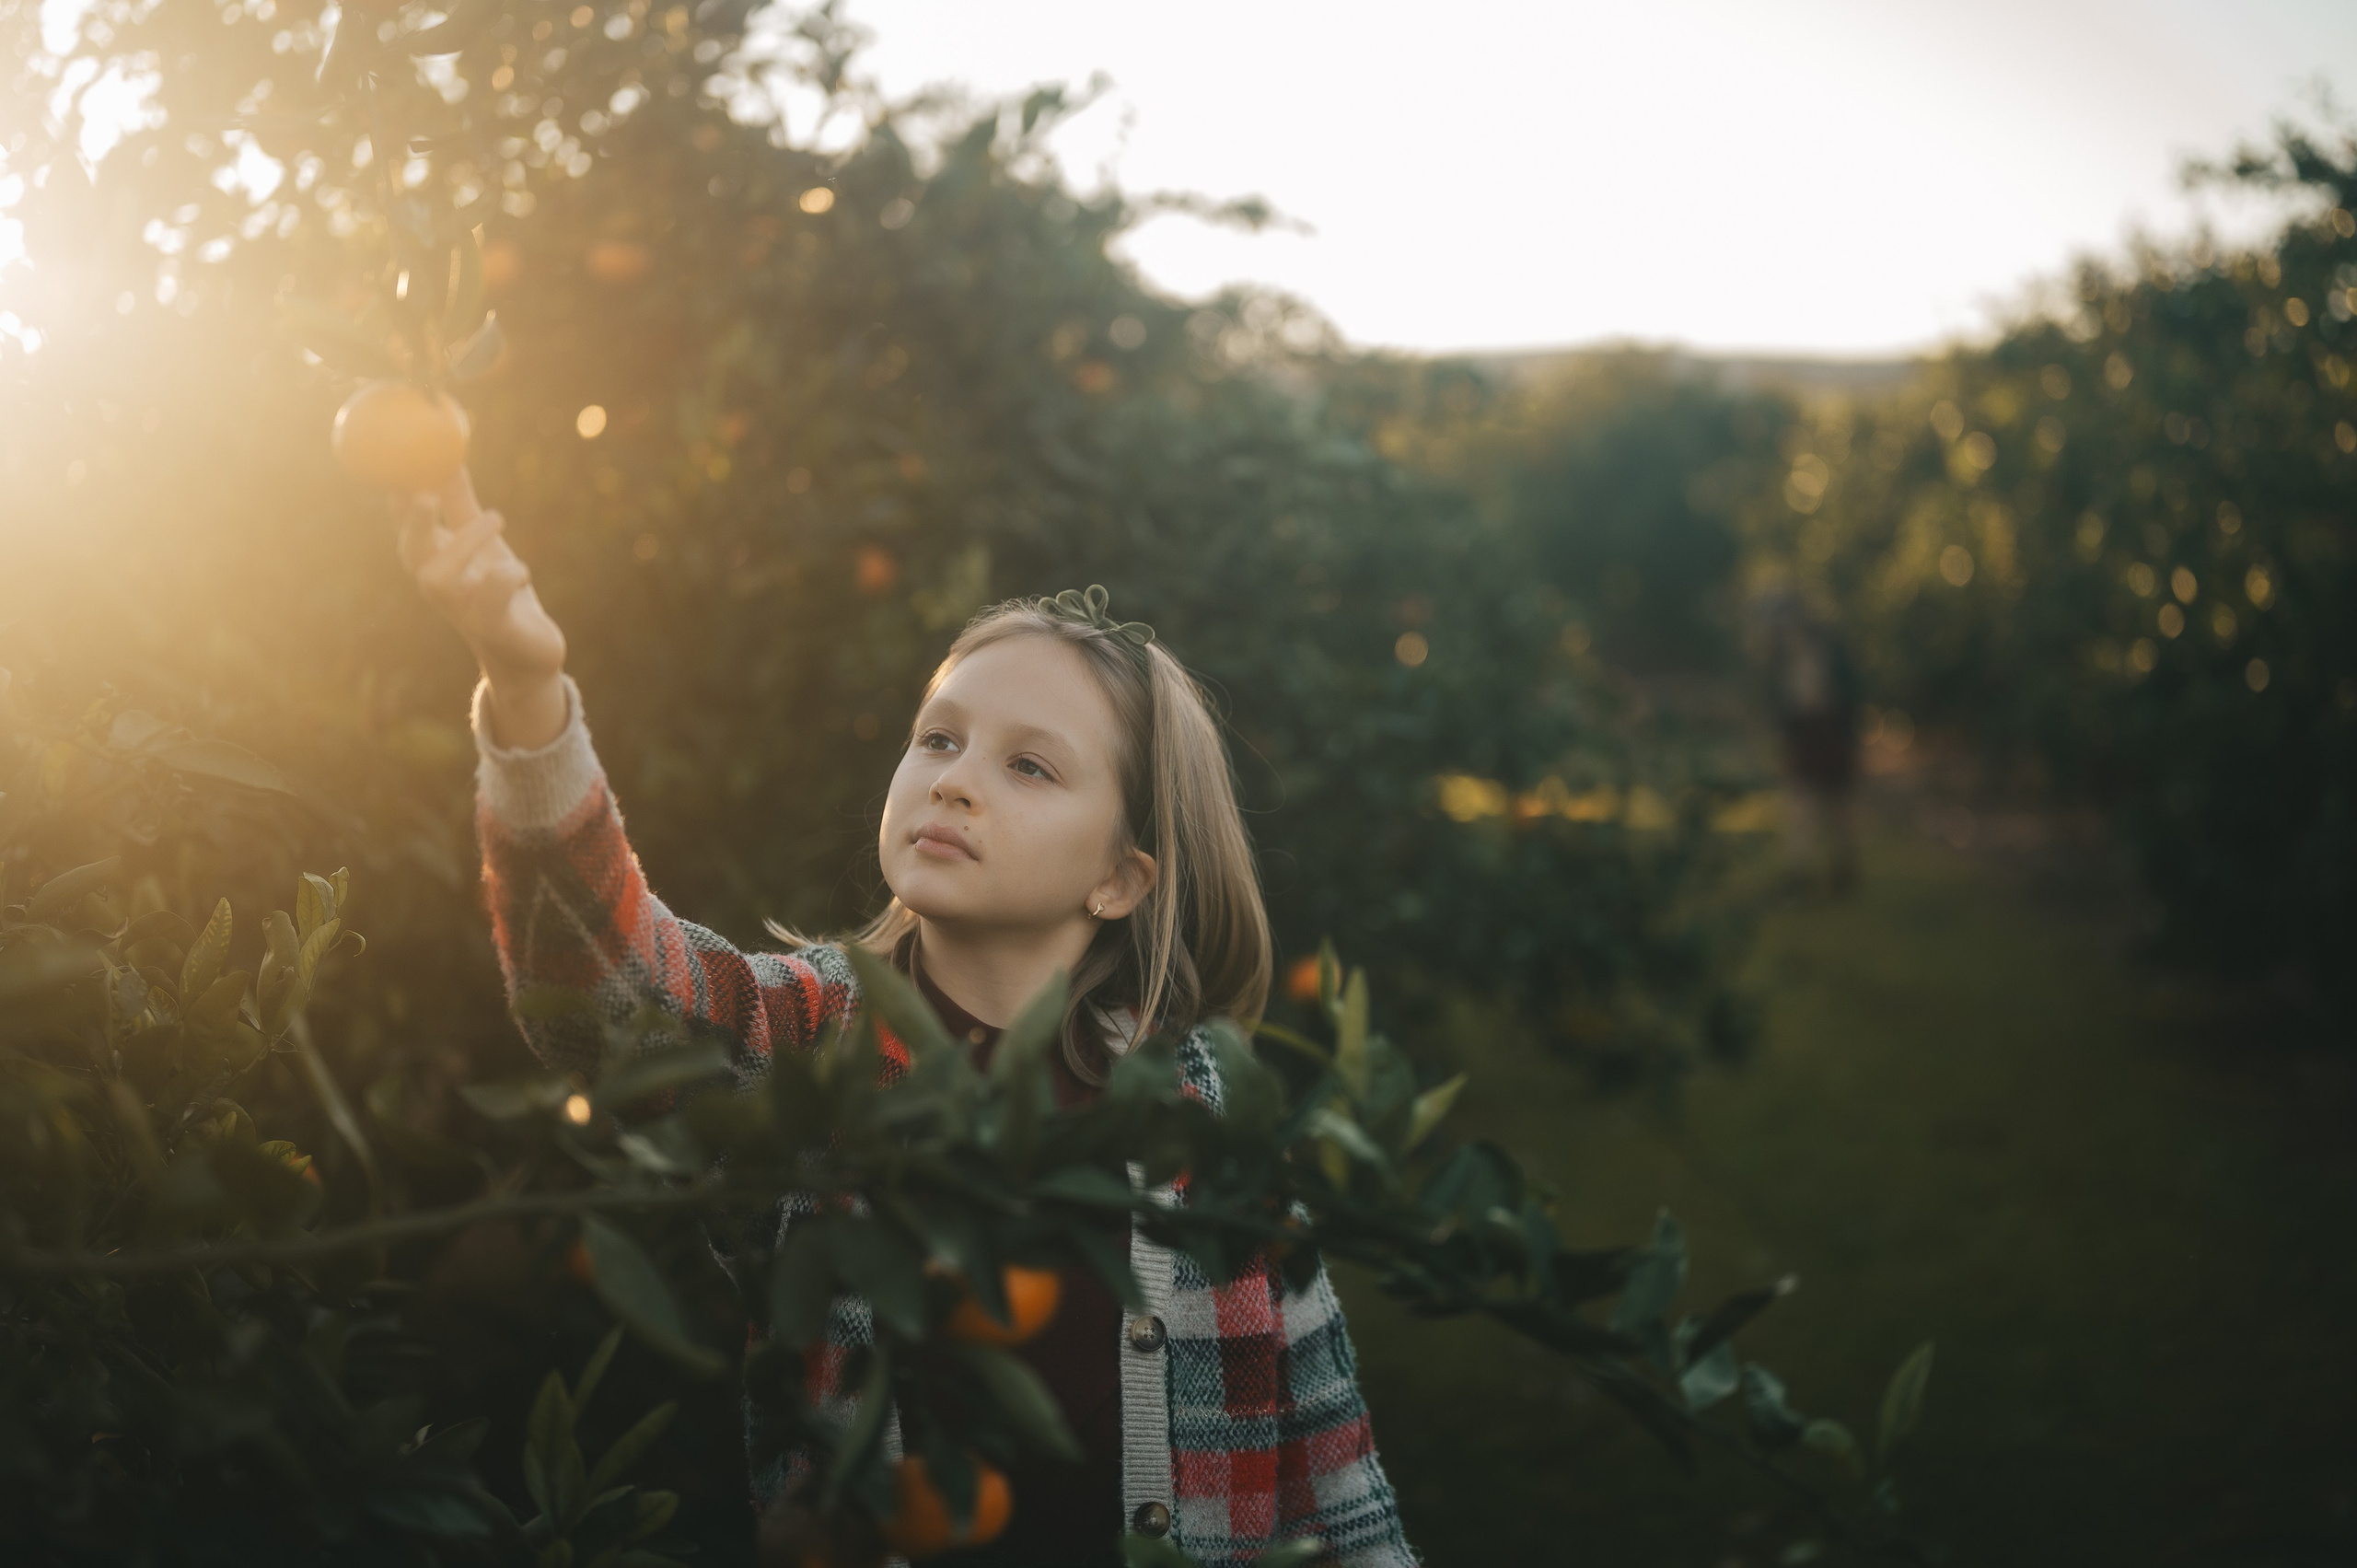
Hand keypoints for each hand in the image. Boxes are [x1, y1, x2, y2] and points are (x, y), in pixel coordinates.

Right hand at [395, 468, 569, 748]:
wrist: (527, 653)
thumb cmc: (499, 592)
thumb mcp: (480, 541)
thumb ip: (460, 503)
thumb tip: (446, 457)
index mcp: (435, 560)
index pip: (405, 523)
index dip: (398, 493)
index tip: (398, 460)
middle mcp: (441, 586)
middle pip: (411, 554)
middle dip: (414, 523)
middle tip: (424, 495)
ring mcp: (464, 611)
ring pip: (440, 580)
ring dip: (464, 544)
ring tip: (497, 519)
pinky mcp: (495, 630)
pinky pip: (492, 602)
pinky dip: (505, 579)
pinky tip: (521, 570)